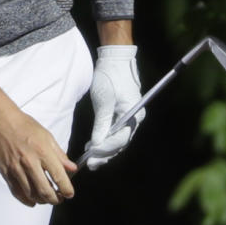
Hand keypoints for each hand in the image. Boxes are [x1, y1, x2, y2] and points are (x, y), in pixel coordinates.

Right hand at [0, 76, 75, 206]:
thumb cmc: (23, 125)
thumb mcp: (46, 136)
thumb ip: (59, 154)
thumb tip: (72, 168)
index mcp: (43, 151)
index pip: (59, 177)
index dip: (66, 189)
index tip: (69, 193)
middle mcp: (30, 162)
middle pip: (45, 190)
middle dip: (55, 199)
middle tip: (59, 198)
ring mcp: (16, 168)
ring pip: (31, 194)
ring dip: (42, 200)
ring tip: (47, 198)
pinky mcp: (5, 172)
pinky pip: (16, 191)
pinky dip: (26, 200)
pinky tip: (32, 201)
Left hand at [83, 44, 144, 170]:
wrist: (115, 60)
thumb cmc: (110, 77)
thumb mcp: (103, 100)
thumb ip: (101, 124)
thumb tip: (96, 145)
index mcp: (134, 115)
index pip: (120, 139)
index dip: (105, 149)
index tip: (91, 155)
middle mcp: (135, 119)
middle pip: (120, 143)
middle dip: (105, 154)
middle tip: (90, 164)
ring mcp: (130, 118)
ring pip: (118, 140)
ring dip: (104, 150)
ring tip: (90, 159)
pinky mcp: (123, 115)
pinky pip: (116, 133)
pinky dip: (105, 141)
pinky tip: (93, 147)